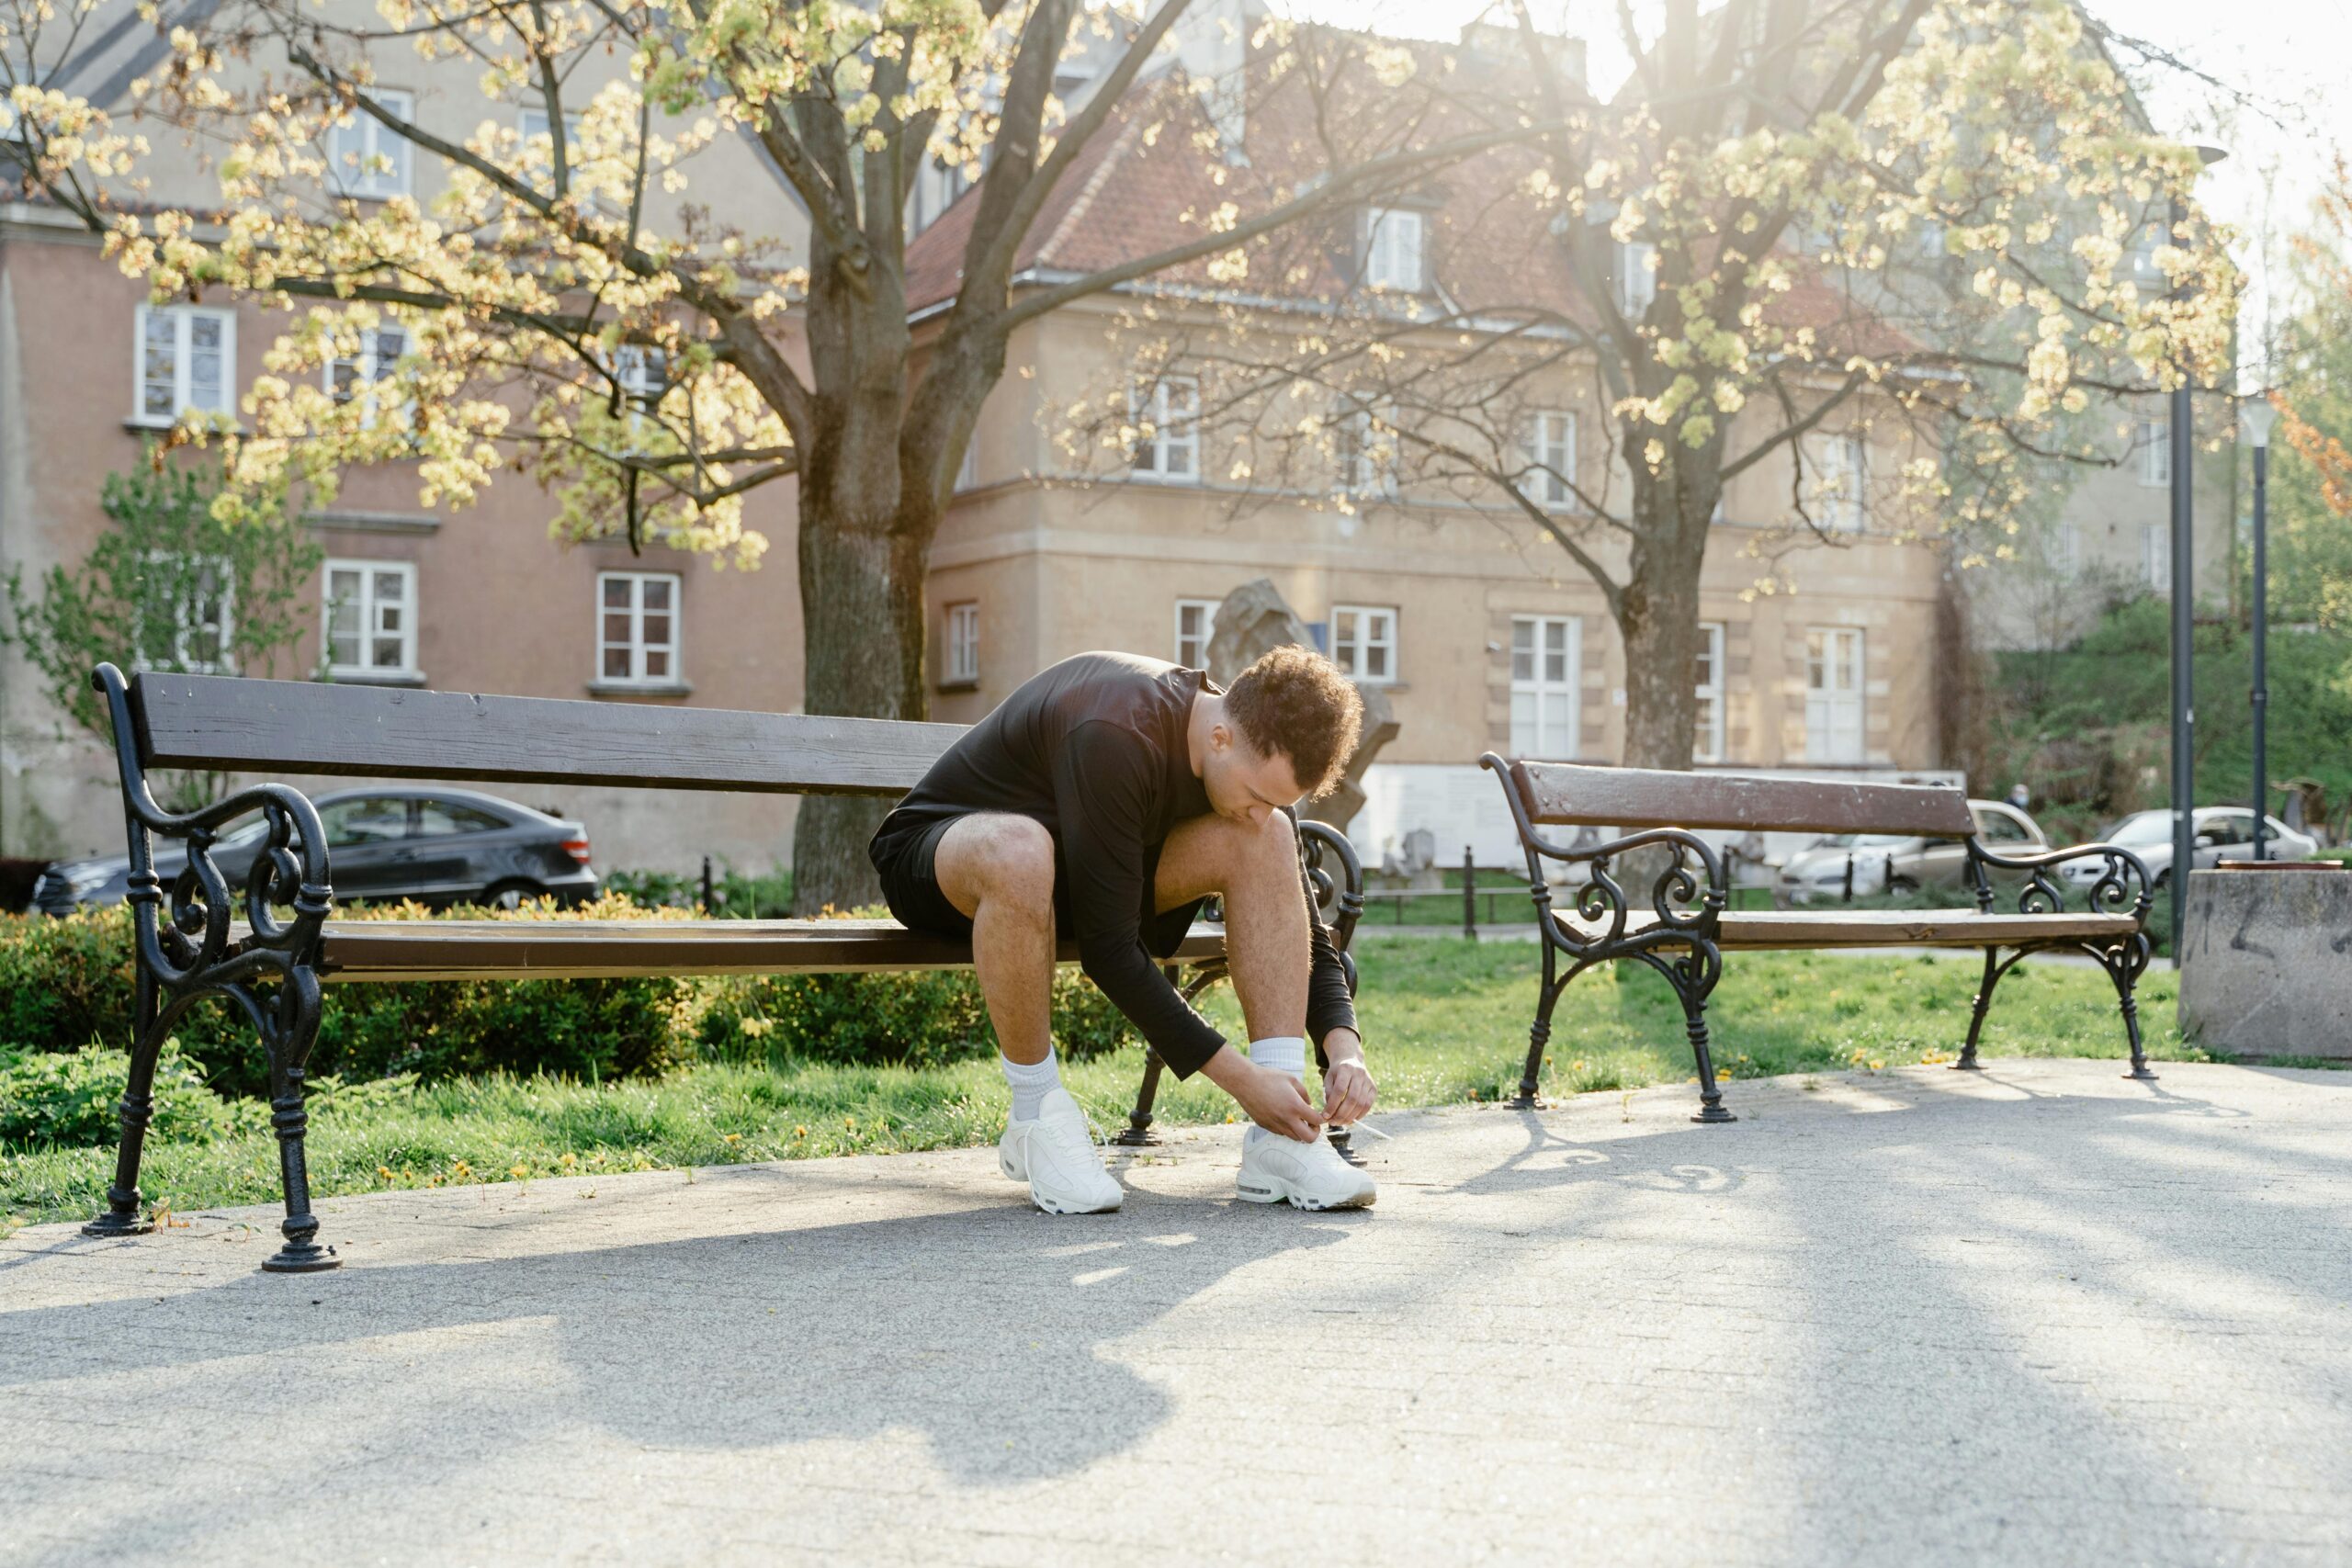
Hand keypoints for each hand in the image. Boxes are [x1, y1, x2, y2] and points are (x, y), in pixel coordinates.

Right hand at [1202, 1046, 1326, 1141]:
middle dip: (1314, 1133)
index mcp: (1296, 1106)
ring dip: (1300, 1131)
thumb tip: (1309, 1104)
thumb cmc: (1269, 1077)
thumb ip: (1304, 1093)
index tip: (1318, 1115)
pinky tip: (1284, 1117)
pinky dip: (1287, 1129)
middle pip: (1308, 1139)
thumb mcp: (1291, 1079)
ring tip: (1298, 1119)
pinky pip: (1282, 1133)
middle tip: (1312, 1124)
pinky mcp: (1266, 1126)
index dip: (1321, 1119)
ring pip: (1295, 1138)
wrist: (1245, 1082)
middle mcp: (1287, 1119)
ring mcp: (1275, 1124)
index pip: (1317, 1121)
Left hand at [1321, 1058, 1375, 1126]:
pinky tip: (1350, 1120)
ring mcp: (1368, 1081)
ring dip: (1350, 1117)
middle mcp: (1359, 1074)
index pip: (1339, 1090)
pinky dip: (1359, 1115)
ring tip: (1340, 1122)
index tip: (1325, 1115)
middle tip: (1333, 1122)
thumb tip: (1329, 1112)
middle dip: (1341, 1114)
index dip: (1332, 1105)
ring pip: (1361, 1104)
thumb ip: (1328, 1093)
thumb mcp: (1329, 1078)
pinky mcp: (1374, 1089)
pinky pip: (1368, 1105)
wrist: (1351, 1061)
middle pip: (1352, 1098)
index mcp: (1345, 1068)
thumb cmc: (1337, 1072)